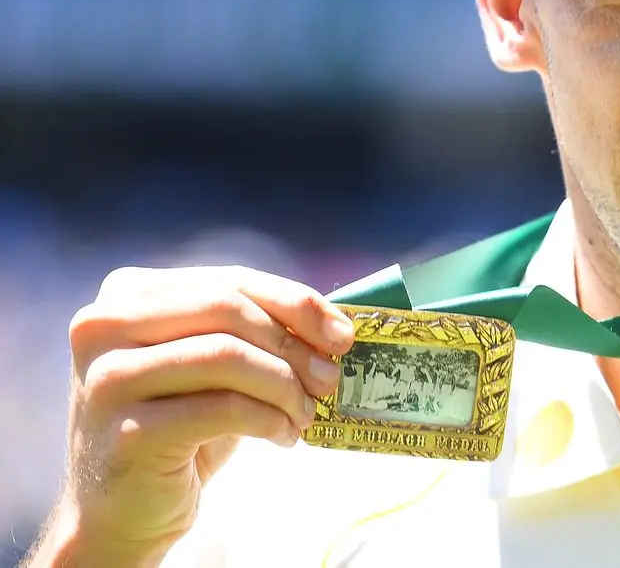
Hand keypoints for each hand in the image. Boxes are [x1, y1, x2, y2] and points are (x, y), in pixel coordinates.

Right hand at [35, 265, 355, 566]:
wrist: (123, 509)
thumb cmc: (180, 425)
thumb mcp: (213, 366)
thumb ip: (255, 331)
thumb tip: (334, 325)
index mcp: (128, 294)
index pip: (230, 282)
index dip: (295, 303)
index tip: (343, 333)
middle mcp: (103, 327)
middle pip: (228, 311)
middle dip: (293, 345)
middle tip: (330, 378)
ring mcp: (108, 379)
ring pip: (227, 356)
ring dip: (285, 385)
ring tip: (307, 412)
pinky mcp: (126, 431)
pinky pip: (223, 409)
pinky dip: (268, 419)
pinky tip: (284, 435)